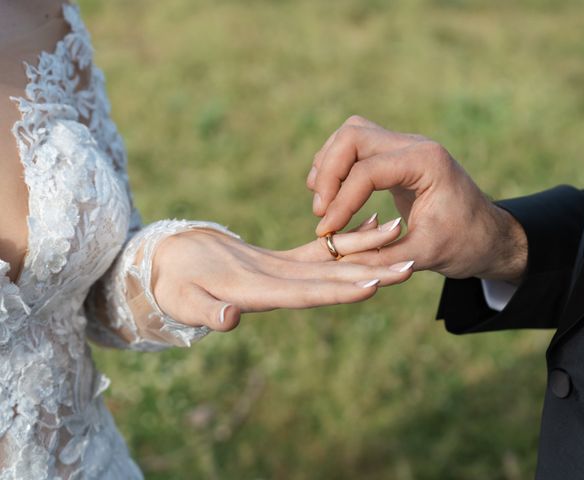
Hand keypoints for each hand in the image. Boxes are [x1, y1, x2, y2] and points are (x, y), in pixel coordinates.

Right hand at [151, 215, 414, 331]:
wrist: (167, 270)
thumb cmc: (169, 284)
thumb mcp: (182, 297)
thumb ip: (205, 310)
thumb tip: (228, 318)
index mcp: (261, 293)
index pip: (309, 293)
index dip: (341, 291)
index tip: (376, 283)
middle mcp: (282, 286)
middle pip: (333, 281)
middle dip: (372, 273)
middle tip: (412, 263)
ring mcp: (284, 274)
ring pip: (332, 262)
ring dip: (365, 250)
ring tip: (400, 231)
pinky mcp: (281, 261)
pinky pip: (319, 249)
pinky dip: (344, 237)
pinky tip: (369, 219)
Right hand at [307, 115, 526, 281]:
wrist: (487, 236)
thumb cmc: (465, 244)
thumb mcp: (425, 255)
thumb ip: (382, 256)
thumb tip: (338, 256)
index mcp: (427, 163)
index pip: (368, 170)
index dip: (341, 201)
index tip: (326, 231)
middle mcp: (414, 145)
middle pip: (353, 136)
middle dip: (329, 172)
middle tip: (321, 211)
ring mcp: (404, 146)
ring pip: (351, 135)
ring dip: (329, 165)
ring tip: (322, 203)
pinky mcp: (396, 156)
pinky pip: (356, 147)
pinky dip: (338, 167)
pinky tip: (333, 196)